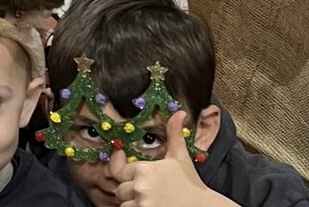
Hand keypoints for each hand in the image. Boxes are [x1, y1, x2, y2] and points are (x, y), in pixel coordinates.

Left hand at [112, 112, 226, 206]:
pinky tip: (152, 206)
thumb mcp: (180, 157)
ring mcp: (143, 203)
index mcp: (145, 169)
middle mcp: (140, 186)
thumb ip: (174, 134)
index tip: (129, 176)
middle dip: (130, 191)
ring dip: (132, 203)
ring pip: (124, 204)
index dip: (124, 175)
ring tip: (150, 199)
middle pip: (120, 190)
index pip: (118, 172)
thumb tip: (180, 112)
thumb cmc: (191, 184)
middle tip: (148, 191)